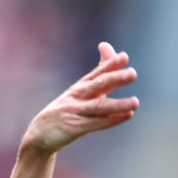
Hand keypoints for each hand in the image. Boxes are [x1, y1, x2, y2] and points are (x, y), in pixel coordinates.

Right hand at [21, 41, 139, 155]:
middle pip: (99, 84)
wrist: (41, 133)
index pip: (98, 72)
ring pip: (100, 106)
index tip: (125, 57)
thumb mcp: (82, 90)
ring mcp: (75, 111)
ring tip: (136, 102)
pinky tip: (127, 116)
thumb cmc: (67, 109)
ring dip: (118, 104)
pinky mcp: (74, 127)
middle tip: (133, 74)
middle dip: (116, 78)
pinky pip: (96, 123)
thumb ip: (100, 72)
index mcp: (81, 86)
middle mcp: (78, 95)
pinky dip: (112, 120)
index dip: (111, 64)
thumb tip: (106, 44)